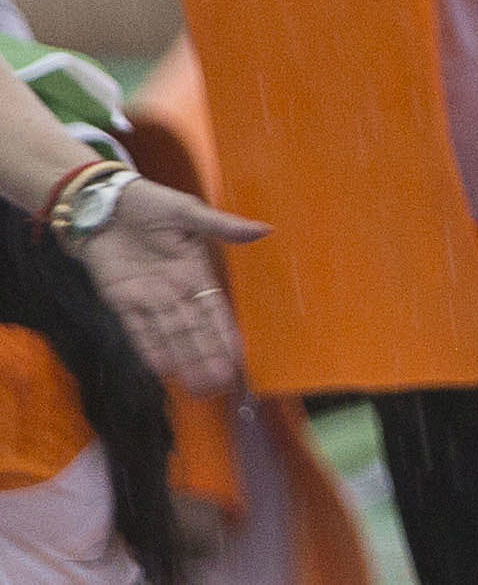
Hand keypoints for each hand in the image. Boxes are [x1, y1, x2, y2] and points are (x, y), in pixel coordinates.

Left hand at [74, 179, 269, 396]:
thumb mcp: (188, 211)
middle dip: (206, 357)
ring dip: (183, 360)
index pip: (214, 309)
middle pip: (193, 330)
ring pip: (169, 335)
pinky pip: (136, 330)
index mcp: (196, 271)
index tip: (239, 357)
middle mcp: (175, 290)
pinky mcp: (120, 300)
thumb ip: (222, 226)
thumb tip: (265, 230)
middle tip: (219, 385)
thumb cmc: (148, 203)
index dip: (225, 334)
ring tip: (197, 386)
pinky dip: (148, 349)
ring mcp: (147, 298)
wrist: (100, 204)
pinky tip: (162, 369)